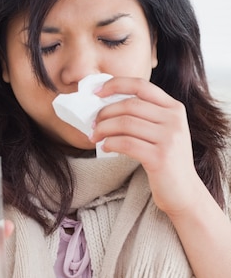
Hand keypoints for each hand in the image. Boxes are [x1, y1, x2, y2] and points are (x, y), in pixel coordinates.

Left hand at [91, 77, 203, 215]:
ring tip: (95, 136)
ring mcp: (169, 138)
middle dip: (105, 112)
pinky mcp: (160, 157)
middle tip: (93, 123)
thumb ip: (144, 116)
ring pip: (125, 123)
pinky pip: (126, 143)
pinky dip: (110, 143)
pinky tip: (104, 147)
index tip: (97, 92)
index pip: (141, 85)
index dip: (116, 85)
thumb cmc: (166, 161)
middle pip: (129, 105)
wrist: (184, 192)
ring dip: (104, 129)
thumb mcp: (163, 132)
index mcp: (174, 108)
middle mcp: (174, 119)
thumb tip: (106, 106)